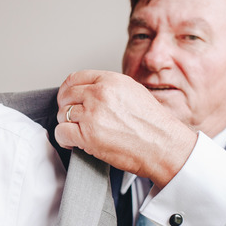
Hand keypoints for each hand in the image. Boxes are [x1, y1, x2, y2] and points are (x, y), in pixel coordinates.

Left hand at [54, 70, 196, 187]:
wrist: (165, 147)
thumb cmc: (154, 125)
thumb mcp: (134, 92)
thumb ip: (110, 88)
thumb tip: (89, 92)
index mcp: (111, 81)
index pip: (75, 78)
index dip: (67, 90)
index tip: (68, 99)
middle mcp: (100, 94)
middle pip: (66, 96)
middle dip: (66, 108)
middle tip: (73, 119)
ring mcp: (93, 114)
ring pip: (62, 115)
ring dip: (68, 125)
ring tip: (80, 133)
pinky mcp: (88, 136)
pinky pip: (61, 133)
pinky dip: (64, 140)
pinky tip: (74, 143)